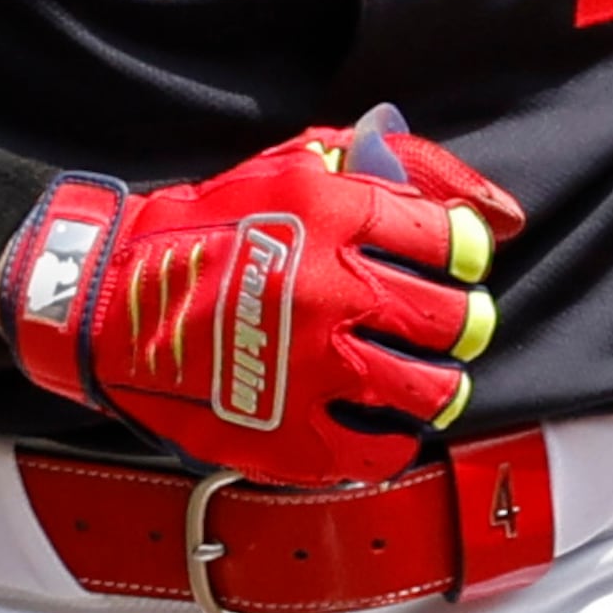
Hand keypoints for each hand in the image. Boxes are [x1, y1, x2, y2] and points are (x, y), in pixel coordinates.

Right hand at [0, 106, 522, 487]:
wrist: (113, 305)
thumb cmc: (214, 227)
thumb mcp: (300, 163)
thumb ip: (402, 167)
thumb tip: (499, 211)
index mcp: (330, 215)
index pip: (450, 242)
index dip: (461, 255)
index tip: (448, 263)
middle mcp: (325, 291)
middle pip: (451, 319)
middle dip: (456, 320)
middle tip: (439, 321)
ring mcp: (309, 369)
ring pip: (431, 389)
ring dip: (437, 381)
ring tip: (418, 372)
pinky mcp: (290, 434)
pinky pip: (382, 449)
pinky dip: (391, 436)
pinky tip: (374, 414)